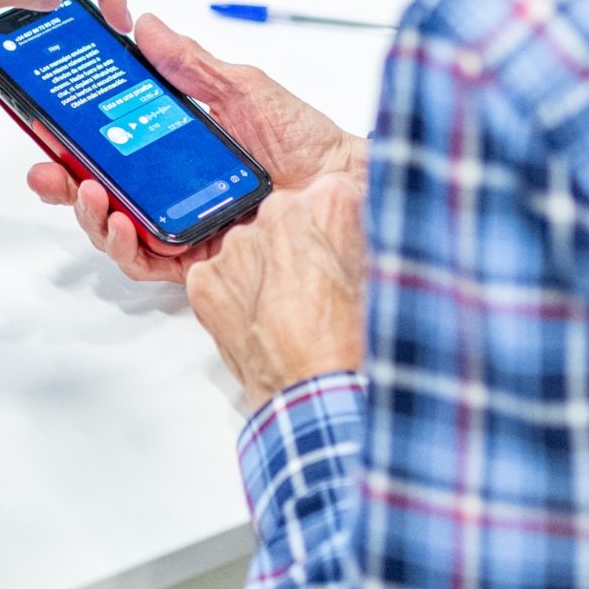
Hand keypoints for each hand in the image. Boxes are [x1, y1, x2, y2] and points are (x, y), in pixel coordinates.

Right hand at [26, 12, 364, 283]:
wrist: (347, 189)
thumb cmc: (308, 142)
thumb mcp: (246, 90)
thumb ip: (192, 64)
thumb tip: (147, 28)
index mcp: (181, 146)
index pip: (116, 142)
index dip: (77, 137)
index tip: (49, 121)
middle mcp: (175, 188)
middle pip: (105, 188)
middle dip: (65, 180)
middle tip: (46, 168)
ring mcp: (183, 224)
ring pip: (116, 227)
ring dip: (89, 212)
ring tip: (87, 190)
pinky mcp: (197, 260)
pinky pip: (147, 261)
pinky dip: (125, 246)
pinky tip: (121, 225)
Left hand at [184, 172, 366, 406]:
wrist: (315, 393)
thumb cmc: (352, 342)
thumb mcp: (382, 274)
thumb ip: (365, 237)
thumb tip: (361, 226)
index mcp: (329, 203)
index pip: (328, 195)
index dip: (334, 229)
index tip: (337, 251)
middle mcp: (278, 213)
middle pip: (284, 217)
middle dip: (294, 245)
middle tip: (312, 289)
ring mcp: (237, 246)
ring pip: (248, 247)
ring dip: (262, 271)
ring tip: (286, 313)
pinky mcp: (206, 278)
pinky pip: (217, 276)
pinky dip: (233, 296)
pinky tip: (259, 322)